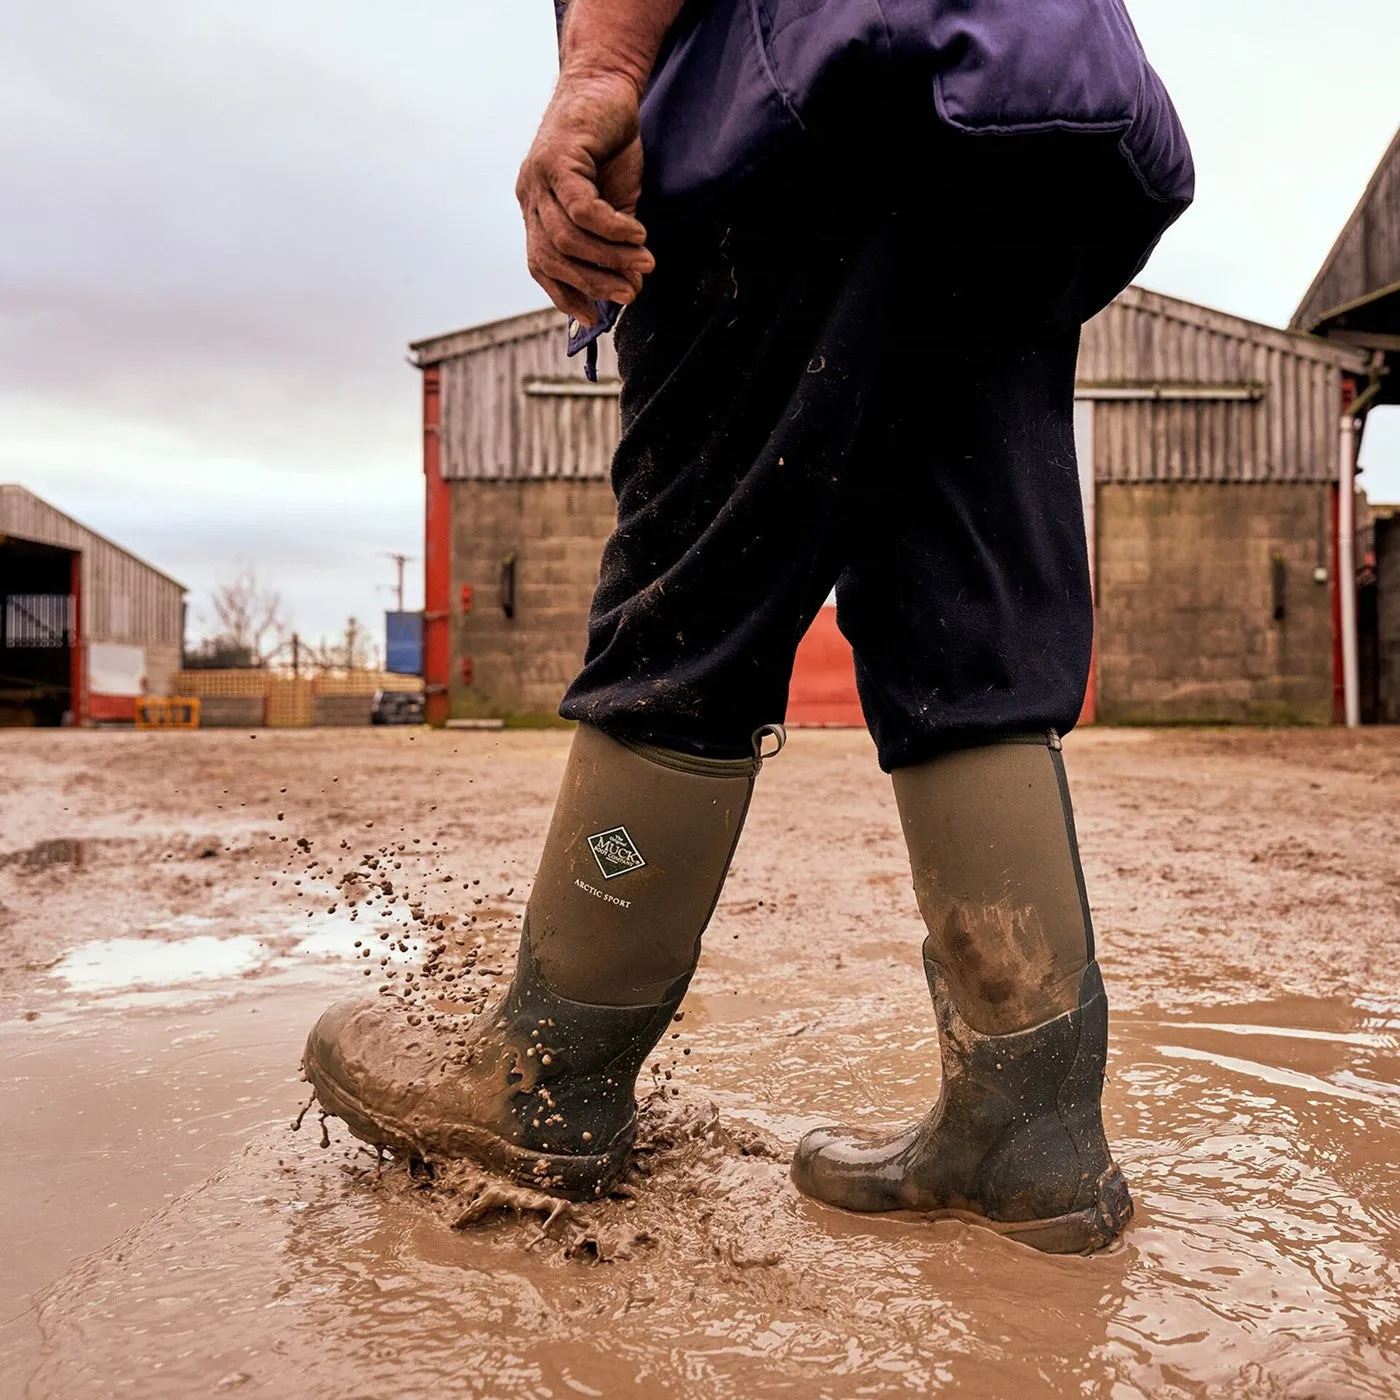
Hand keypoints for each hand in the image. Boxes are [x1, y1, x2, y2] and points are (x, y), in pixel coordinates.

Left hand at [516, 73, 655, 325]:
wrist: (607, 83)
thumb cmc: (610, 144)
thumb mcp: (616, 203)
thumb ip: (616, 243)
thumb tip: (632, 285)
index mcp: (537, 210)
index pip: (541, 266)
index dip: (565, 295)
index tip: (595, 316)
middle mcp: (530, 195)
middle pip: (553, 258)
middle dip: (595, 282)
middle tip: (633, 292)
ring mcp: (538, 176)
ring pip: (567, 237)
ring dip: (609, 257)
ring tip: (643, 262)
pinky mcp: (557, 157)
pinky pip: (581, 208)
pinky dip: (610, 228)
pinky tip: (636, 234)